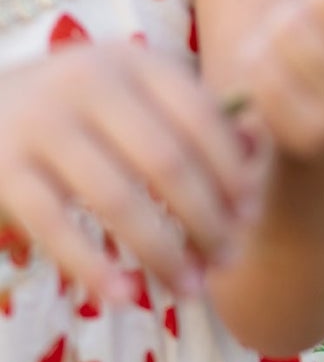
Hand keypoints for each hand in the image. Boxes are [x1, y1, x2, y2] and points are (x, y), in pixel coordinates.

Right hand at [0, 42, 261, 302]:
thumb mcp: (140, 98)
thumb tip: (260, 152)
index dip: (233, 174)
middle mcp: (86, 82)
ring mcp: (39, 122)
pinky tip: (127, 298)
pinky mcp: (1, 165)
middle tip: (228, 262)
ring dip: (163, 254)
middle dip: (206, 222)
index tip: (250, 217)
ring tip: (191, 289)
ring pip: (118, 201)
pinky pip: (56, 226)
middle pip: (168, 165)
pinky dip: (95, 268)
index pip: (203, 120)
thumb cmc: (86, 112)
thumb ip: (197, 121)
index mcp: (134, 63)